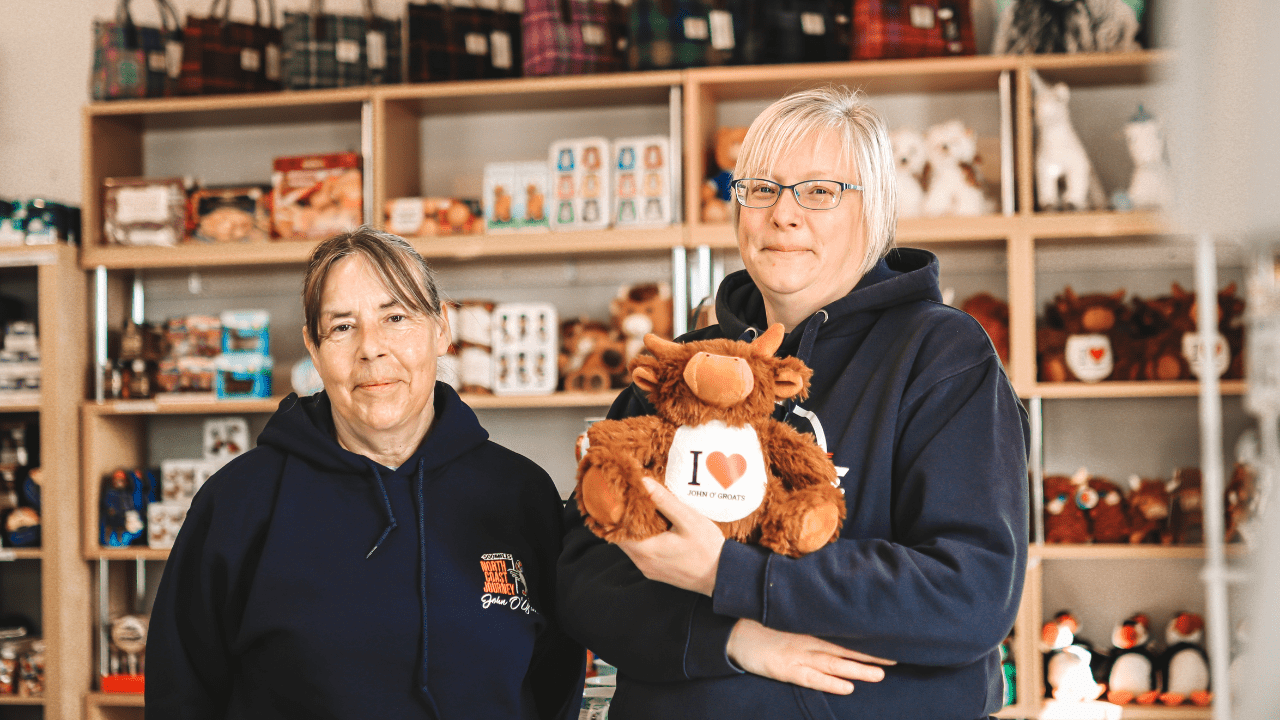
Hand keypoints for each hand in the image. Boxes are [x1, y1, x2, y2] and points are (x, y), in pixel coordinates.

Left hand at [616, 477, 725, 595]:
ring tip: (639, 510)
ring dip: (632, 529)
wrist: (723, 576)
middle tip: (627, 498)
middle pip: (621, 537)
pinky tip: (651, 528)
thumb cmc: (708, 549)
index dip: (614, 512)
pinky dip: (640, 539)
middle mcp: (642, 562)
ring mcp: (648, 569)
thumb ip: (664, 501)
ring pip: (630, 546)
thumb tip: (644, 482)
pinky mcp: (656, 572)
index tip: (618, 496)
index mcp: (646, 550)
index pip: (616, 529)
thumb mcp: (688, 520)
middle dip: (622, 518)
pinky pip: (640, 553)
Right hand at [726, 619, 894, 694]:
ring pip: (833, 664)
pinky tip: (847, 687)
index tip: (888, 633)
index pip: (843, 629)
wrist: (732, 630)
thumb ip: (808, 607)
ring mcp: (796, 655)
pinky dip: (830, 683)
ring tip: (879, 675)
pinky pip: (811, 679)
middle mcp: (806, 639)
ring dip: (857, 669)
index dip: (865, 634)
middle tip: (896, 657)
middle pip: (844, 648)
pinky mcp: (784, 669)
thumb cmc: (762, 618)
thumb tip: (832, 597)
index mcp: (808, 622)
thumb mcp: (787, 609)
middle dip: (870, 654)